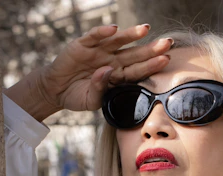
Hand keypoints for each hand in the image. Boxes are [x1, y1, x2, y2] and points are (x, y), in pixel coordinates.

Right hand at [5, 24, 171, 120]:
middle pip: (134, 53)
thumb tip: (106, 71)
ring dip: (131, 34)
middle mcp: (111, 60)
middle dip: (150, 48)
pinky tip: (113, 28)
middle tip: (167, 42)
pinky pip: (94, 36)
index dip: (151, 65)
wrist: (56, 91)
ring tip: (145, 29)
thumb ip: (101, 89)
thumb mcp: (91, 100)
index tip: (166, 59)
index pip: (138, 70)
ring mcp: (98, 51)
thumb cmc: (77, 96)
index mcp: (118, 76)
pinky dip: (102, 32)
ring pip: (117, 41)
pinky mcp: (82, 45)